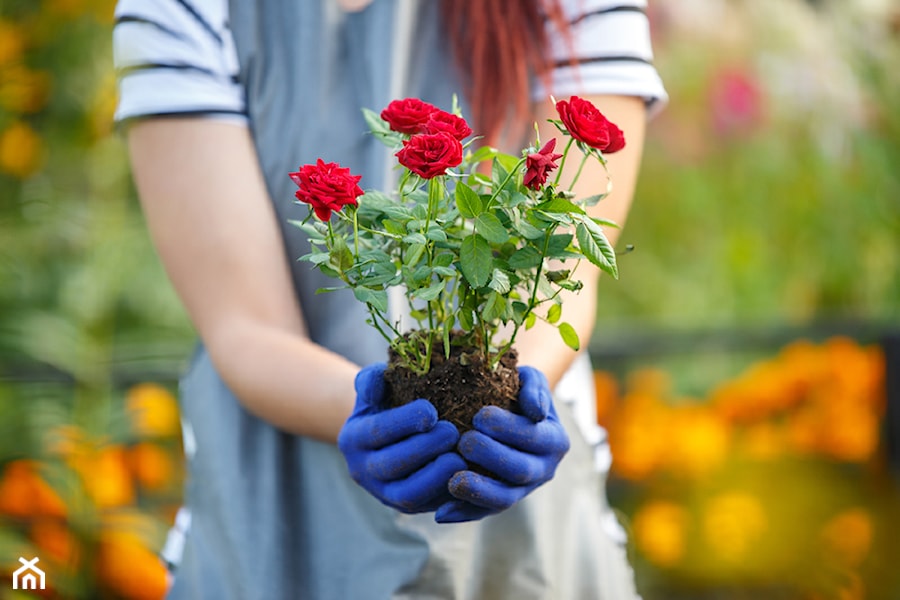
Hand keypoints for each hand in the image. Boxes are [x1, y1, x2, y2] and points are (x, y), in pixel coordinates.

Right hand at [337, 363, 466, 512]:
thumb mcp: (376, 385)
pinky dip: (448, 494)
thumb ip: (373, 379)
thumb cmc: (387, 400)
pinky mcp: (408, 507)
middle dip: (424, 449)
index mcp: (353, 439)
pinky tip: (468, 475)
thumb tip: (377, 383)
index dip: (404, 422)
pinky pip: (427, 507)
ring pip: (408, 495)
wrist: (389, 430)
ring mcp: (384, 494)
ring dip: (436, 477)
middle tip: (452, 432)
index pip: (377, 432)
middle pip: (392, 465)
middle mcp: (363, 471)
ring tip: (461, 458)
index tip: (431, 411)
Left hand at [434, 366, 569, 522]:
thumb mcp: (530, 380)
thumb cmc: (516, 391)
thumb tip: (535, 411)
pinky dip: (463, 513)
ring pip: (504, 499)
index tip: (480, 415)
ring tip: (453, 481)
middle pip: (521, 471)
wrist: (506, 412)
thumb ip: (534, 388)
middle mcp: (543, 470)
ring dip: (479, 492)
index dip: (510, 429)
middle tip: (464, 442)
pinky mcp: (499, 502)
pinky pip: (482, 513)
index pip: (536, 437)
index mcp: (554, 440)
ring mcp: (522, 490)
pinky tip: (441, 512)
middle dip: (492, 457)